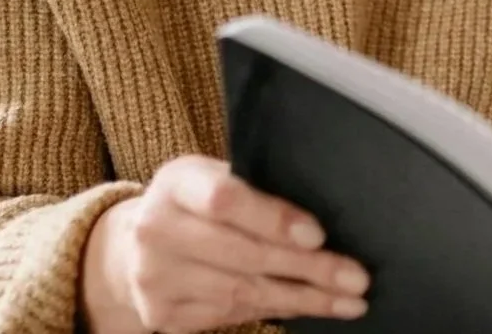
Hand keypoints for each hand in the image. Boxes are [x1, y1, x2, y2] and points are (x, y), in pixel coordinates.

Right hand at [80, 155, 370, 333]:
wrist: (135, 243)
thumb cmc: (197, 202)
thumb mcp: (218, 177)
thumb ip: (259, 191)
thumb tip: (324, 225)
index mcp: (177, 183)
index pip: (225, 199)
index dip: (274, 219)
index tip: (318, 235)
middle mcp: (156, 230)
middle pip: (243, 254)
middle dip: (308, 269)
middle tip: (356, 279)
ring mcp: (155, 276)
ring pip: (242, 292)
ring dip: (303, 299)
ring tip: (348, 301)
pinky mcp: (161, 313)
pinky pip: (231, 314)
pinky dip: (277, 310)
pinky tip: (311, 307)